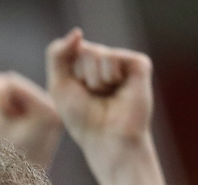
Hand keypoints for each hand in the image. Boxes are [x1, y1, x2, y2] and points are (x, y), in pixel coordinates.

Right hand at [0, 71, 62, 169]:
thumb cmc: (3, 161)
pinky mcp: (47, 118)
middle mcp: (56, 108)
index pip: (11, 82)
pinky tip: (10, 132)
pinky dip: (9, 113)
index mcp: (47, 111)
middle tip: (0, 130)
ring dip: (3, 108)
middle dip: (1, 102)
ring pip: (16, 94)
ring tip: (5, 132)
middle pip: (15, 85)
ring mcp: (53, 112)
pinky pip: (20, 104)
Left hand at [47, 28, 164, 184]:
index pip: (68, 50)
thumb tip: (77, 32)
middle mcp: (105, 61)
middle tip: (93, 96)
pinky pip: (113, 57)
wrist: (107, 139)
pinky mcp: (139, 64)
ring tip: (105, 95)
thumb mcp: (59, 85)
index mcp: (85, 66)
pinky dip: (109, 77)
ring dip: (94, 80)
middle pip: (81, 50)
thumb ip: (58, 55)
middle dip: (80, 77)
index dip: (67, 75)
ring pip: (96, 53)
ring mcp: (123, 62)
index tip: (76, 94)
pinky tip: (118, 90)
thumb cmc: (82, 119)